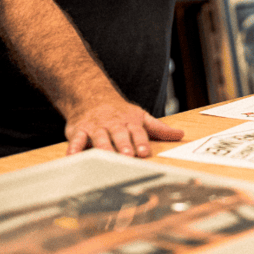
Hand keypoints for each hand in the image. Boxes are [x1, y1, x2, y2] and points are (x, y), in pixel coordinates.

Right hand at [64, 100, 183, 156]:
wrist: (92, 96)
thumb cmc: (120, 112)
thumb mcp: (141, 117)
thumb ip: (159, 128)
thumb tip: (181, 134)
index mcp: (130, 122)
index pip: (137, 132)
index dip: (141, 141)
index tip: (144, 151)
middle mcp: (113, 124)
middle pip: (119, 134)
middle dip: (123, 145)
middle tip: (127, 155)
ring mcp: (96, 127)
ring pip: (99, 137)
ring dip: (102, 147)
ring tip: (105, 156)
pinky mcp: (79, 131)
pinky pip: (76, 140)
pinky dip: (74, 148)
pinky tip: (72, 157)